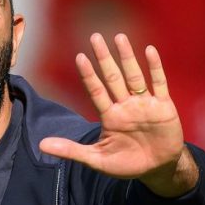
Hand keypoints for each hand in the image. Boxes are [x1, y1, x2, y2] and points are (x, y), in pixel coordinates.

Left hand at [39, 33, 197, 196]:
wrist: (157, 169)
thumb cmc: (126, 163)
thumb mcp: (96, 160)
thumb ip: (71, 151)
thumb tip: (41, 145)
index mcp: (110, 116)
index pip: (96, 91)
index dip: (89, 75)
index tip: (79, 56)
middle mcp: (125, 106)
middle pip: (112, 77)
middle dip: (104, 58)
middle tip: (95, 36)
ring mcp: (144, 104)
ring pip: (134, 76)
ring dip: (127, 57)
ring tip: (119, 37)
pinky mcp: (164, 107)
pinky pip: (159, 83)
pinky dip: (154, 68)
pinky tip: (148, 50)